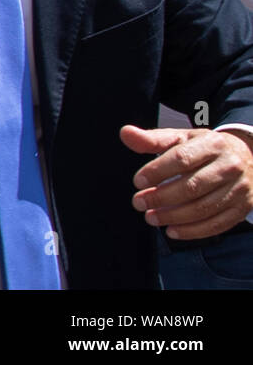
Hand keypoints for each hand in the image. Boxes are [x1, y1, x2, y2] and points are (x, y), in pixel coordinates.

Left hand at [121, 124, 252, 238]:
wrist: (247, 156)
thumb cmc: (205, 148)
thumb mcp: (181, 138)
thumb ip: (152, 139)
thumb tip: (125, 133)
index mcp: (212, 145)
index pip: (182, 159)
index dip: (157, 171)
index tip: (138, 181)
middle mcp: (229, 166)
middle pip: (192, 186)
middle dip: (161, 197)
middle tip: (139, 203)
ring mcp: (239, 189)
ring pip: (204, 208)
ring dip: (173, 217)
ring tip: (151, 217)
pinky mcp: (243, 208)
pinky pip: (217, 224)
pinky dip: (192, 231)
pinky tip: (171, 230)